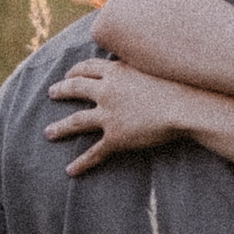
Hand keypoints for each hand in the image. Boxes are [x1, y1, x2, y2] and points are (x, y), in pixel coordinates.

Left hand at [46, 58, 181, 176]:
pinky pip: (95, 152)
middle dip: (62, 90)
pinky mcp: (116, 137)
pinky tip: (70, 170)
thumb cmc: (177, 84)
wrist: (185, 106)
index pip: (87, 68)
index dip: (75, 71)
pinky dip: (81, 163)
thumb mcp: (153, 66)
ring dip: (60, 128)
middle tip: (52, 93)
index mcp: (115, 72)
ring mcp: (109, 115)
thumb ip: (138, 66)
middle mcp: (107, 91)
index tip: (69, 74)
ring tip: (48, 132)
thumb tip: (135, 63)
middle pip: (76, 88)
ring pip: (76, 121)